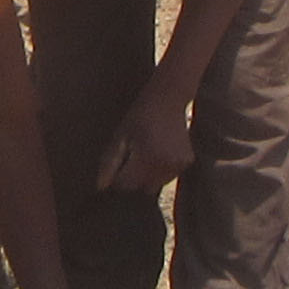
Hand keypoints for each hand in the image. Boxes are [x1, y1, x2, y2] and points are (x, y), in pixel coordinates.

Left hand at [93, 81, 194, 196]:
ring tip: (146, 152)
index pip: (126, 184)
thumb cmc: (139, 115)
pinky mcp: (187, 162)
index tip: (118, 165)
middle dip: (134, 179)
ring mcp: (178, 164)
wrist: (168, 99)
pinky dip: (161, 171)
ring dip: (148, 176)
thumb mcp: (120, 136)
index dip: (118, 178)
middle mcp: (165, 164)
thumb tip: (101, 187)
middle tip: (132, 156)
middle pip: (142, 188)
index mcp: (146, 158)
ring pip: (156, 185)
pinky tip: (158, 152)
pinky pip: (168, 177)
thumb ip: (110, 162)